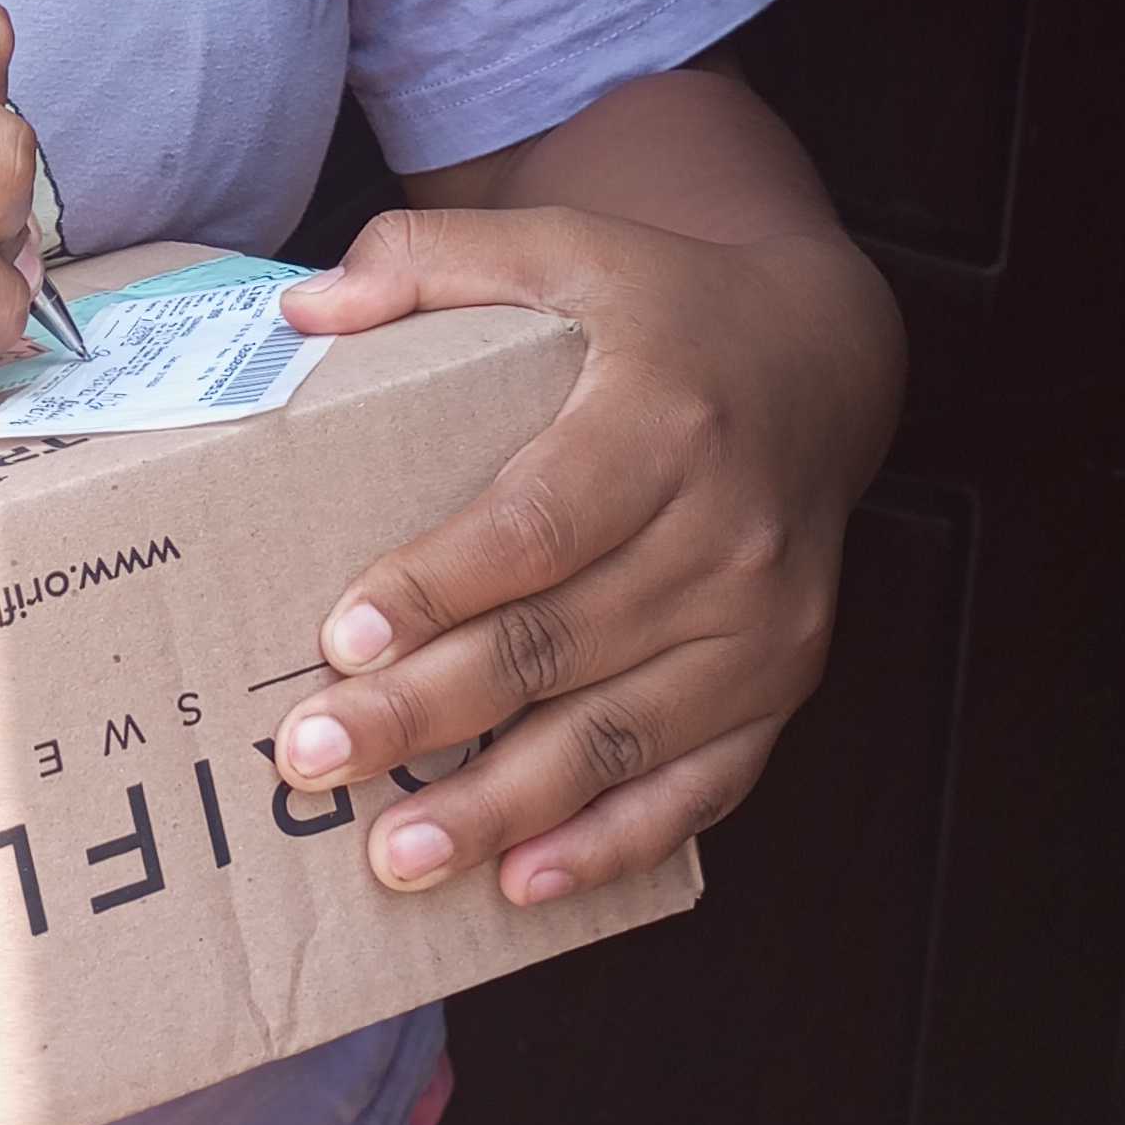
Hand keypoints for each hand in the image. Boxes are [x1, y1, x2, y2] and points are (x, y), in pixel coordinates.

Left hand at [268, 203, 902, 903]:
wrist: (823, 359)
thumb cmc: (664, 306)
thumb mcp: (559, 243)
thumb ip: (428, 259)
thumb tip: (300, 312)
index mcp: (664, 417)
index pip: (538, 522)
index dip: (439, 586)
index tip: (339, 639)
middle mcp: (726, 532)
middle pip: (559, 642)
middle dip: (429, 711)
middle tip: (315, 756)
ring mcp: (764, 624)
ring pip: (618, 733)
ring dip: (503, 806)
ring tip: (393, 852)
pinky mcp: (781, 684)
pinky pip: (699, 784)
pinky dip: (614, 843)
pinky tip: (525, 881)